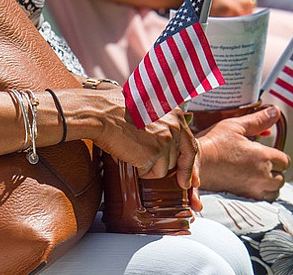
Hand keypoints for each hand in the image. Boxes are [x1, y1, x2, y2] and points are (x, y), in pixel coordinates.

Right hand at [82, 88, 197, 189]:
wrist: (102, 113)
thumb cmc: (118, 111)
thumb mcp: (149, 113)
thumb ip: (164, 127)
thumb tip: (170, 148)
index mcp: (176, 116)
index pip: (190, 146)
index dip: (189, 167)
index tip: (189, 182)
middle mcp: (175, 127)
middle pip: (175, 161)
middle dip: (159, 164)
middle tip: (140, 152)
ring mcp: (166, 141)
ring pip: (163, 169)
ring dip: (147, 166)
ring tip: (132, 148)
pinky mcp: (155, 153)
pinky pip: (150, 173)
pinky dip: (138, 169)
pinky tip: (129, 153)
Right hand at [195, 106, 289, 200]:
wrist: (194, 164)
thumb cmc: (214, 143)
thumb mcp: (235, 126)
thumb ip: (258, 120)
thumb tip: (275, 111)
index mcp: (263, 156)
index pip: (285, 161)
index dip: (278, 156)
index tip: (267, 153)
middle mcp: (262, 175)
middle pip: (281, 178)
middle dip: (275, 171)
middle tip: (262, 164)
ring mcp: (253, 188)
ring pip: (273, 191)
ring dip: (270, 185)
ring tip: (258, 176)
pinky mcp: (242, 197)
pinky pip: (261, 200)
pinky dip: (260, 194)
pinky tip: (250, 185)